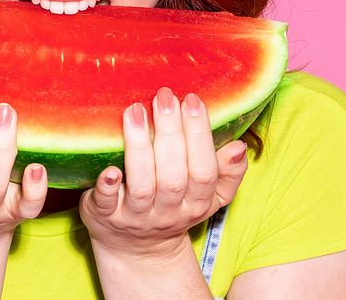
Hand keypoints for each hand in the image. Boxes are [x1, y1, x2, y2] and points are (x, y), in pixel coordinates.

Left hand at [79, 87, 248, 259]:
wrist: (136, 249)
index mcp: (196, 203)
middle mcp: (167, 212)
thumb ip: (225, 173)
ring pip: (141, 185)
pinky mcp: (105, 216)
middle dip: (170, 133)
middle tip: (164, 96)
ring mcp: (135, 216)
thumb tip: (239, 146)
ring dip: (139, 147)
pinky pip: (107, 202)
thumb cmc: (172, 207)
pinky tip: (108, 167)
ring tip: (135, 111)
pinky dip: (108, 185)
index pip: (203, 170)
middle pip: (173, 176)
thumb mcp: (206, 197)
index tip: (192, 99)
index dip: (199, 135)